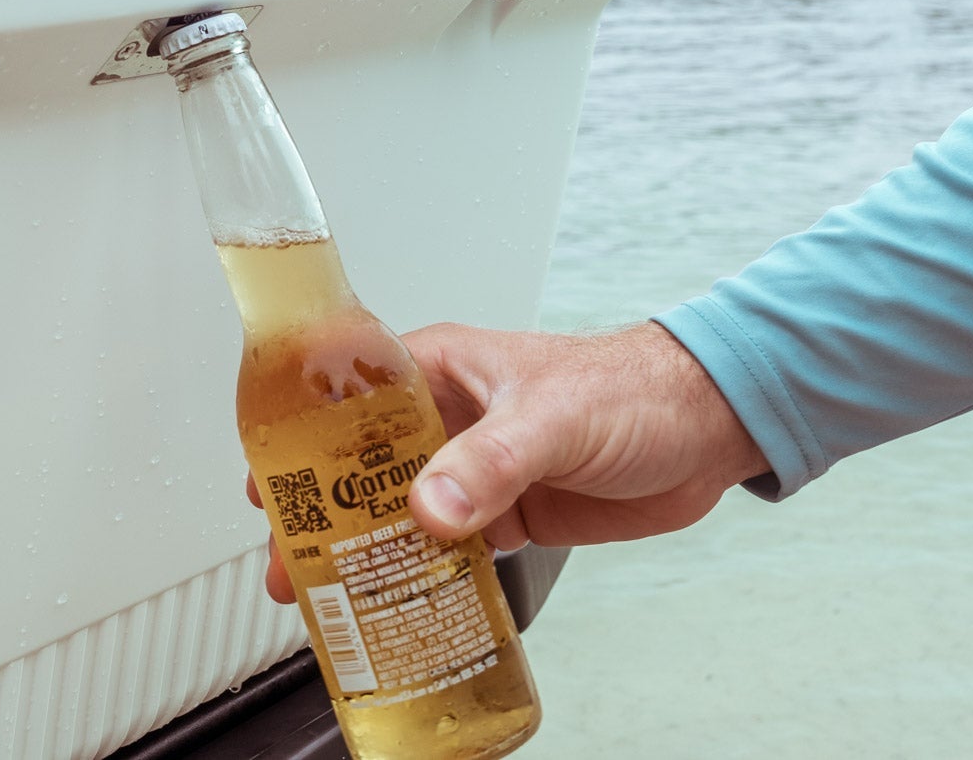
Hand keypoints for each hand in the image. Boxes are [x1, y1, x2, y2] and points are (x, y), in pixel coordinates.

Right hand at [248, 322, 767, 603]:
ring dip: (361, 553)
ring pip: (393, 513)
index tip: (268, 485)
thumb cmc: (631, 390)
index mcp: (436, 370)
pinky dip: (415, 575)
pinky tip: (396, 602)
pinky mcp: (501, 512)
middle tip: (289, 564)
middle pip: (355, 469)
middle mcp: (442, 419)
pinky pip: (441, 548)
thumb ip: (490, 462)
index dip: (297, 441)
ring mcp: (470, 468)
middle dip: (317, 517)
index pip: (342, 400)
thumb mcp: (550, 418)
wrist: (704, 430)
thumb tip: (431, 507)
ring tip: (327, 597)